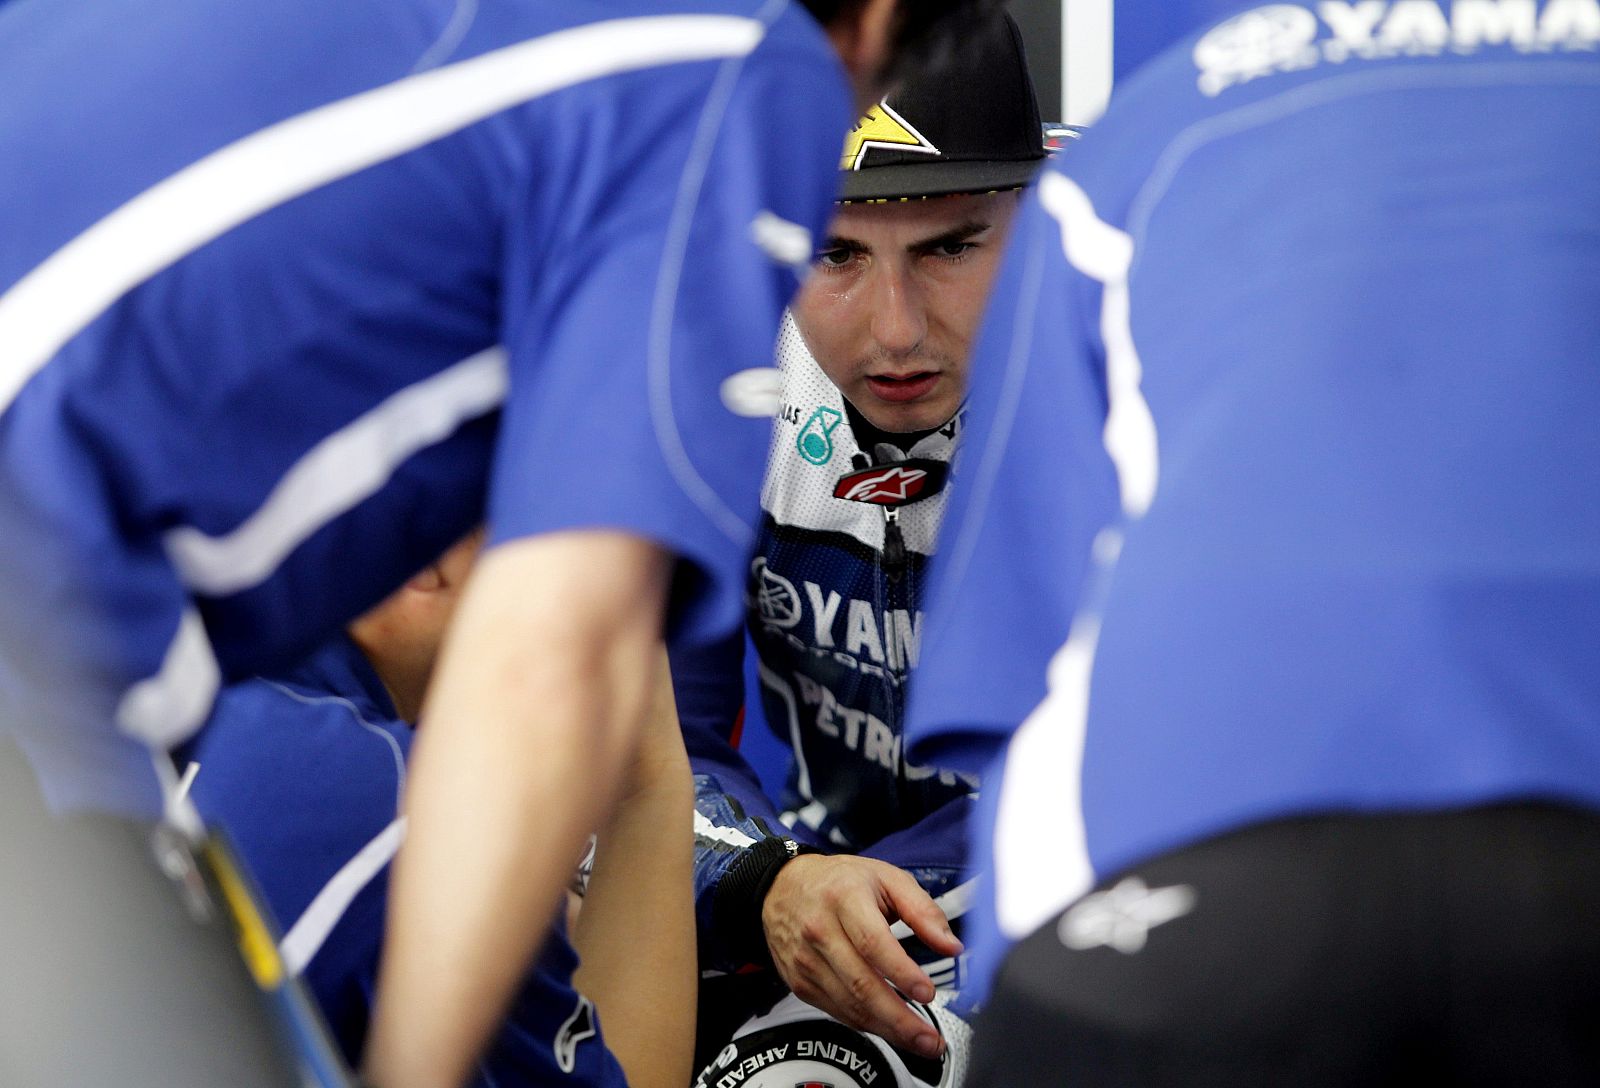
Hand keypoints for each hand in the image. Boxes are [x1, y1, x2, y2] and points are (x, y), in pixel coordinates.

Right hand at [761, 854, 961, 1058]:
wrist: (782, 887)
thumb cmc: (839, 882)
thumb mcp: (886, 878)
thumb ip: (923, 910)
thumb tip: (951, 946)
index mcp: (844, 898)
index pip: (872, 942)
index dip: (901, 972)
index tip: (928, 992)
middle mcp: (820, 931)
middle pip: (861, 984)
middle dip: (900, 1018)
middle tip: (930, 1038)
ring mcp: (807, 960)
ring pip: (849, 1005)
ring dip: (888, 1030)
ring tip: (920, 1040)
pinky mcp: (800, 982)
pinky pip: (838, 1011)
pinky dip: (867, 1024)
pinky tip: (890, 1028)